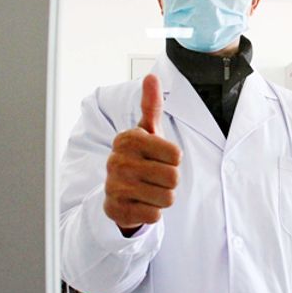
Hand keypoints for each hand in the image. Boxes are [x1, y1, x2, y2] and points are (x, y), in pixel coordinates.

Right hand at [103, 74, 181, 236]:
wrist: (118, 192)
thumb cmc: (139, 157)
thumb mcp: (147, 131)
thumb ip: (151, 104)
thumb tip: (152, 76)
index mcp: (128, 138)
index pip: (176, 155)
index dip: (173, 160)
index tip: (158, 158)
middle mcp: (117, 161)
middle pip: (173, 178)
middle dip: (170, 181)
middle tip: (154, 177)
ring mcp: (115, 186)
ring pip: (166, 198)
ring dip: (163, 197)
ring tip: (148, 190)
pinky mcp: (116, 210)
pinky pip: (154, 216)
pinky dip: (152, 212)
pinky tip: (140, 204)